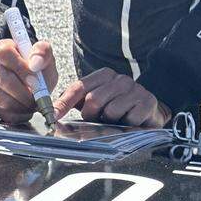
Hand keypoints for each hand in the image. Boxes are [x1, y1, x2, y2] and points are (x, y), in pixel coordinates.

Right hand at [0, 39, 57, 124]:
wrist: (23, 78)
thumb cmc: (34, 67)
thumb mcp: (44, 57)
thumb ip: (44, 53)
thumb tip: (36, 63)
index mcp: (3, 47)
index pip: (5, 53)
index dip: (21, 68)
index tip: (36, 81)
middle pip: (5, 81)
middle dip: (26, 94)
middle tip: (38, 100)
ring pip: (1, 99)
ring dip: (21, 107)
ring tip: (32, 106)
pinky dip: (14, 115)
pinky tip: (23, 112)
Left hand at [53, 68, 170, 127]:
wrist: (147, 112)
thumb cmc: (116, 108)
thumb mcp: (94, 103)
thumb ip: (73, 103)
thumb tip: (52, 114)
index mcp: (105, 75)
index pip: (80, 87)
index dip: (64, 103)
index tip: (54, 117)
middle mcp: (121, 79)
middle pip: (94, 100)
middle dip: (90, 116)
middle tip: (96, 121)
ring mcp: (136, 89)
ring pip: (111, 111)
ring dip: (109, 123)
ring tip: (114, 122)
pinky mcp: (148, 102)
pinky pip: (129, 119)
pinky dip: (126, 125)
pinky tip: (129, 123)